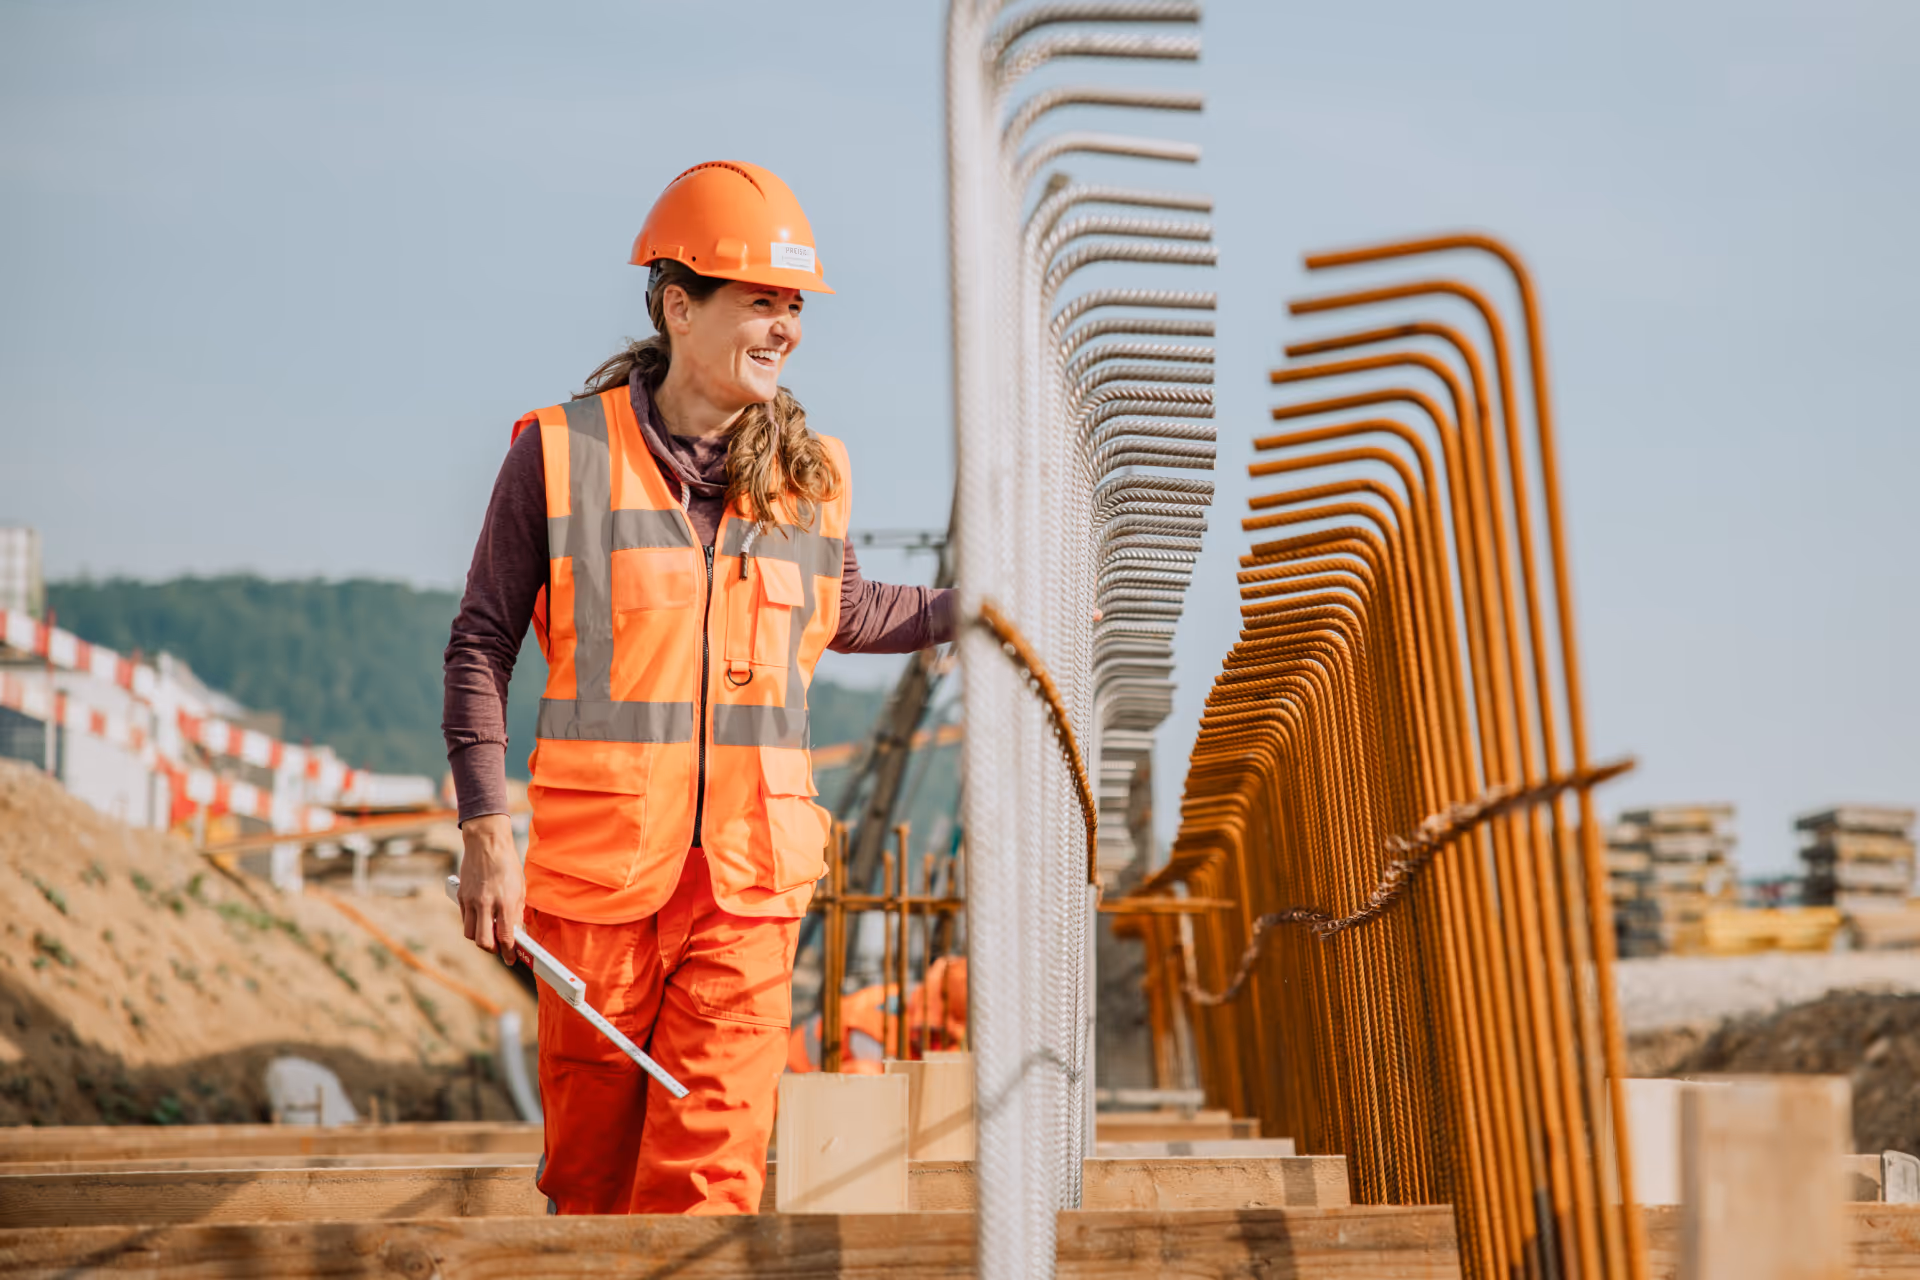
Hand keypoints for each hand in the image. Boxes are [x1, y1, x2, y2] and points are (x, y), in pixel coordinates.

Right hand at [457, 813, 524, 965]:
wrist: (486, 843)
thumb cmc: (507, 864)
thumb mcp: (520, 888)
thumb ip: (517, 912)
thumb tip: (517, 932)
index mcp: (504, 902)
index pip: (505, 937)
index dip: (509, 952)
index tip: (512, 959)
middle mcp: (486, 904)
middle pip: (483, 942)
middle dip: (493, 950)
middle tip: (500, 948)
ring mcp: (471, 901)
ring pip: (471, 934)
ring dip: (481, 939)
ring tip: (491, 934)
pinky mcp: (461, 897)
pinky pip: (465, 920)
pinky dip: (473, 925)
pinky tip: (482, 921)